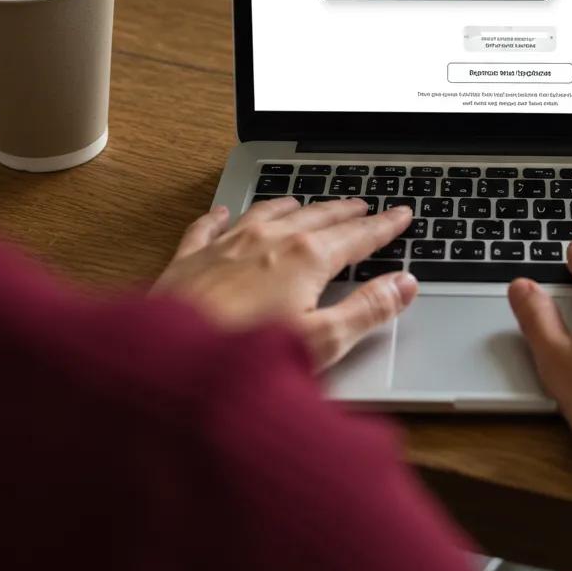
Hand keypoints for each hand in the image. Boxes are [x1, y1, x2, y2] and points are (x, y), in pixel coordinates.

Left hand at [152, 197, 417, 368]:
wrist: (168, 368)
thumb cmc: (245, 360)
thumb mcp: (323, 342)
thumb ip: (368, 310)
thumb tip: (403, 285)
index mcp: (305, 259)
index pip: (358, 236)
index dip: (385, 226)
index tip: (402, 215)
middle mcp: (267, 242)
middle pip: (317, 218)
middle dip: (345, 211)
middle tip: (364, 205)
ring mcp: (225, 247)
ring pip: (267, 213)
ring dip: (293, 206)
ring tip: (306, 202)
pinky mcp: (188, 261)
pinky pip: (208, 227)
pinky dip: (221, 216)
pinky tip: (223, 212)